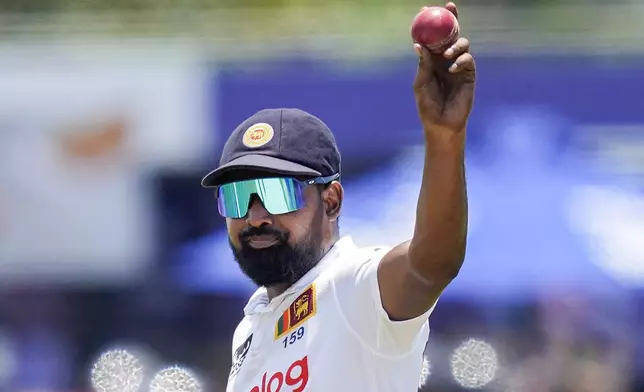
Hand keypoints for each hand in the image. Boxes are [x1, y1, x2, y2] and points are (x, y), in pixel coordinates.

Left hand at [413, 2, 475, 137]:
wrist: (441, 123)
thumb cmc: (427, 105)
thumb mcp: (421, 83)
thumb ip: (423, 64)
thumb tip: (419, 45)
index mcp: (432, 60)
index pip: (432, 38)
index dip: (430, 23)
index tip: (425, 10)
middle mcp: (446, 60)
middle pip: (450, 34)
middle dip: (451, 19)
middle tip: (449, 8)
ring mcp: (458, 66)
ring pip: (462, 44)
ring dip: (455, 44)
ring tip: (447, 54)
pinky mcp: (469, 75)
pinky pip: (468, 60)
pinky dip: (461, 61)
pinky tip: (452, 68)